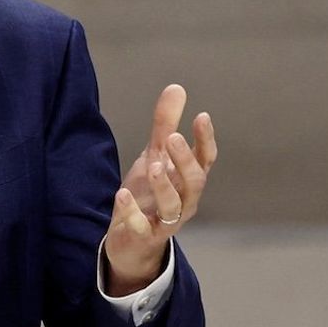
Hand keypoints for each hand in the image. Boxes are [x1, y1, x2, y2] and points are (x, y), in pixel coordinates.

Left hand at [104, 84, 216, 295]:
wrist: (131, 239)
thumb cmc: (149, 193)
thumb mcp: (155, 155)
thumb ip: (165, 124)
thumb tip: (177, 87)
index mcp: (188, 179)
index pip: (206, 159)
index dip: (205, 140)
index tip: (202, 116)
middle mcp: (184, 200)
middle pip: (195, 181)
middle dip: (185, 160)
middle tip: (173, 138)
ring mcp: (166, 220)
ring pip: (173, 206)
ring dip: (164, 186)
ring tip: (152, 165)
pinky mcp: (144, 236)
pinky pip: (142, 226)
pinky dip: (132, 212)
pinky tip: (122, 194)